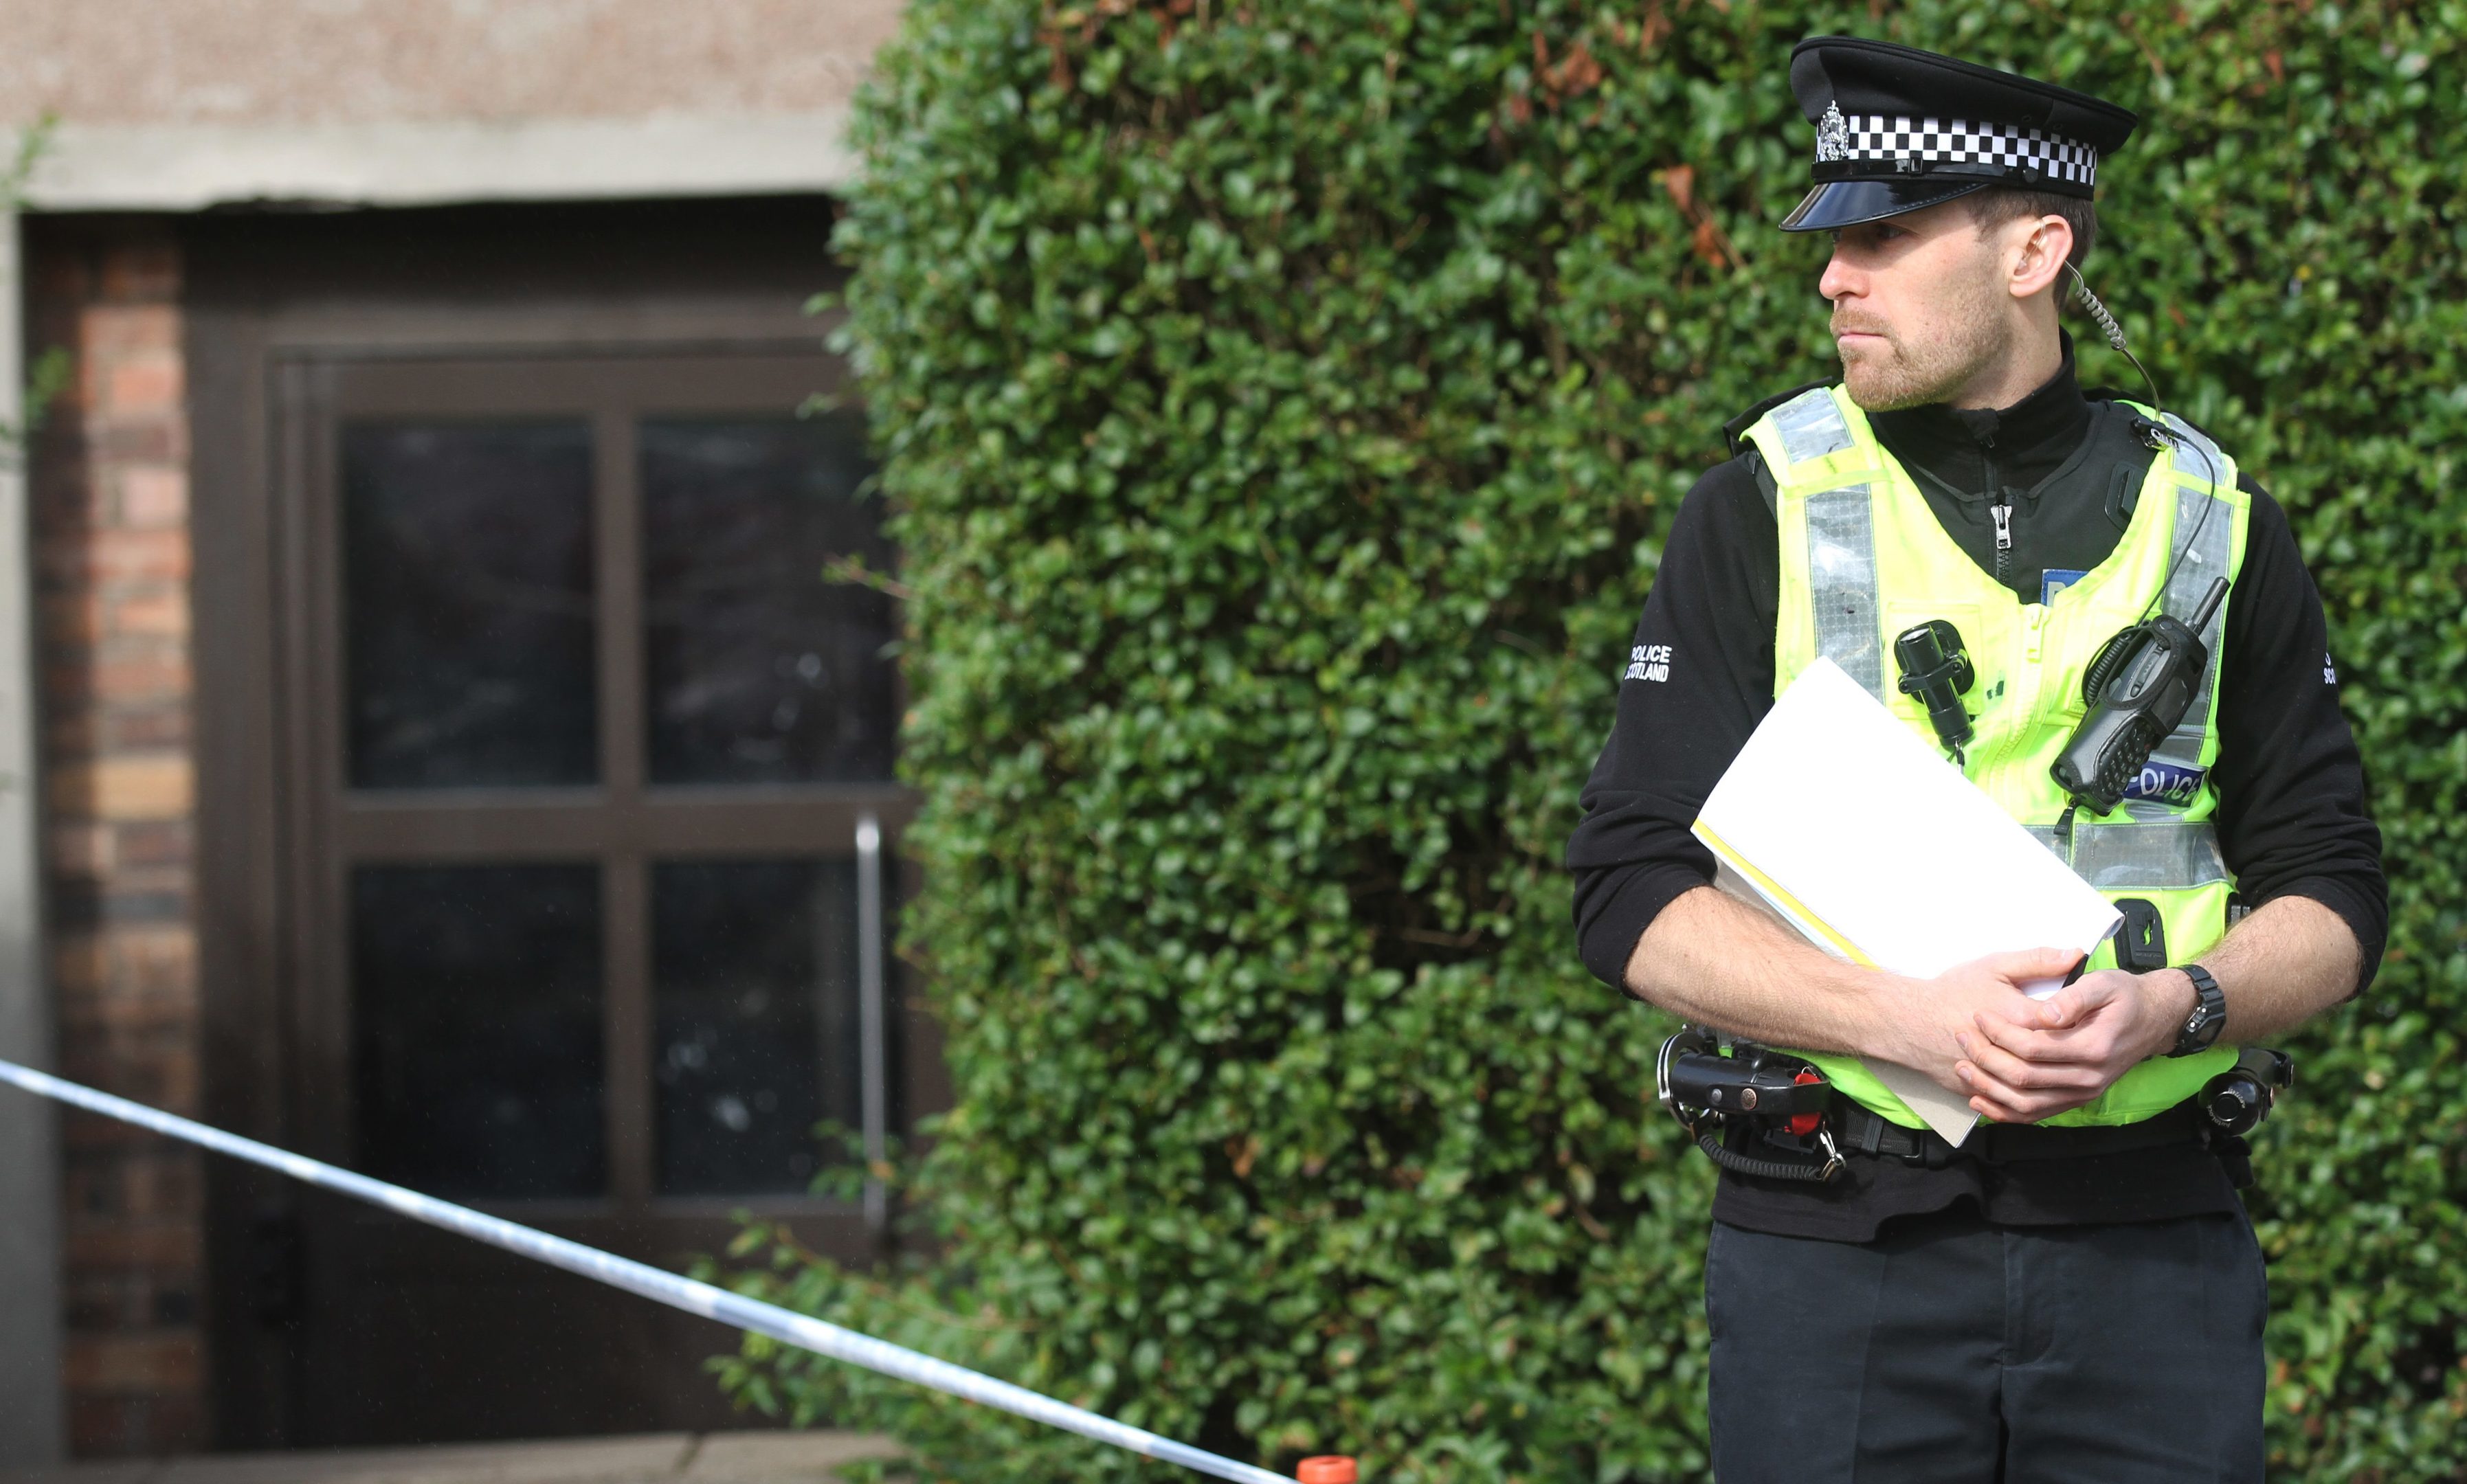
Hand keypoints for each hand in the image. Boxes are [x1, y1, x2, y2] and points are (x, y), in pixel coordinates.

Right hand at [1871, 948, 2088, 1098]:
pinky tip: (2036, 1089)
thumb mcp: (1996, 966)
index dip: (2080, 1022)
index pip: (2067, 1027)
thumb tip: (2075, 954)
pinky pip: (2008, 1103)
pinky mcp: (1980, 1091)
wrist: (1908, 1019)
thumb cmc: (1952, 990)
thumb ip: (2038, 961)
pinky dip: (2025, 1099)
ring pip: (2034, 1088)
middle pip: (2054, 1061)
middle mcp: (2010, 1051)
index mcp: (2021, 1018)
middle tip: (2077, 1045)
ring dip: (2050, 1081)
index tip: (2085, 1017)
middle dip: (2068, 1054)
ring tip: (2059, 1069)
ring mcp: (1994, 1076)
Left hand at [1954, 968, 2195, 1123]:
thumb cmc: (2124, 996)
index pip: (2034, 1048)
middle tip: (1962, 1036)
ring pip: (2027, 1103)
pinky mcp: (2075, 1099)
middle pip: (2025, 1078)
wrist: (2154, 1019)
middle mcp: (2089, 1078)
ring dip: (1990, 1088)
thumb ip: (2074, 998)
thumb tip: (2045, 1013)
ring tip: (1963, 1066)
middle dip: (1986, 1058)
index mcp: (2093, 1047)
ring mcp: (2082, 1093)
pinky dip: (2005, 1111)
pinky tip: (1980, 1100)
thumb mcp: (2104, 984)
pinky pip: (2036, 1114)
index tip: (1979, 1015)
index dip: (2001, 1033)